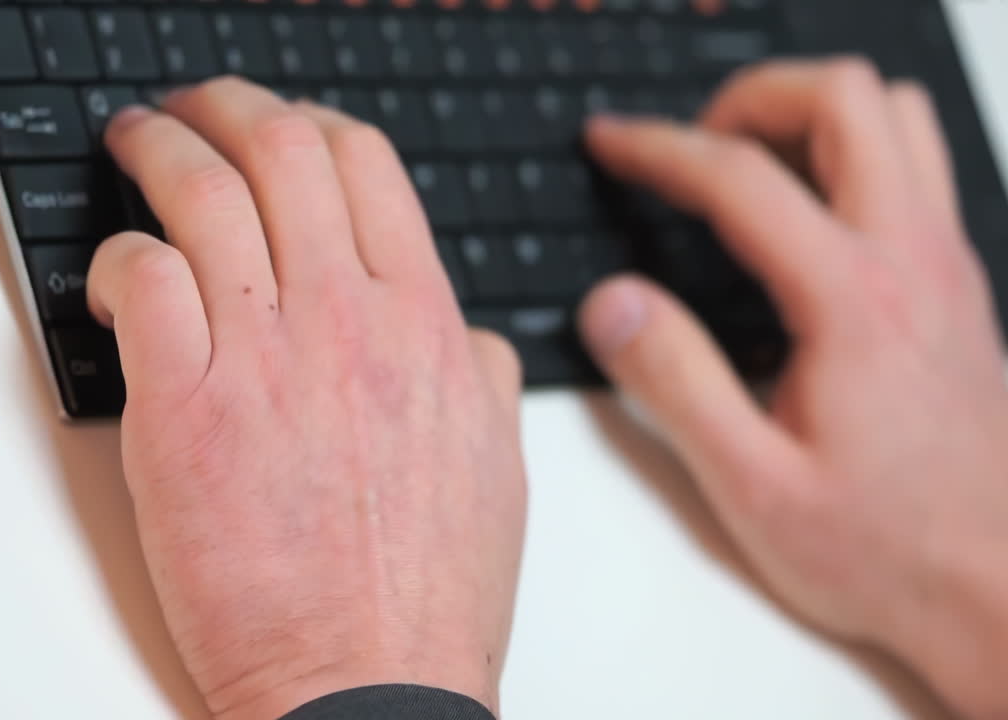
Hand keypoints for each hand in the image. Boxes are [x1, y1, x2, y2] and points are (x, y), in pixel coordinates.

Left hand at [86, 78, 525, 719]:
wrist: (368, 683)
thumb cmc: (428, 594)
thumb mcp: (496, 466)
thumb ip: (480, 377)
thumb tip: (466, 336)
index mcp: (425, 324)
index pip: (363, 164)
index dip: (307, 122)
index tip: (275, 126)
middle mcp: (348, 319)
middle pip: (281, 148)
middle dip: (224, 106)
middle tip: (191, 110)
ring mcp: (265, 358)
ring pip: (201, 194)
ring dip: (158, 149)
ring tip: (134, 144)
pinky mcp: (184, 410)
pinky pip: (141, 282)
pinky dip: (119, 257)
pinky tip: (117, 275)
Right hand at [579, 58, 1007, 717]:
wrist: (1001, 587)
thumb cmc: (890, 550)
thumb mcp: (752, 485)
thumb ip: (674, 382)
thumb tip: (614, 304)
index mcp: (851, 302)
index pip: (740, 177)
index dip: (658, 147)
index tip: (612, 142)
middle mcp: (912, 262)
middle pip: (843, 99)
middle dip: (749, 98)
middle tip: (690, 144)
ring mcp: (945, 266)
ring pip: (896, 116)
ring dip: (813, 115)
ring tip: (746, 162)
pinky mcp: (957, 286)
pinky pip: (916, 166)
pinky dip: (853, 152)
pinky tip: (806, 214)